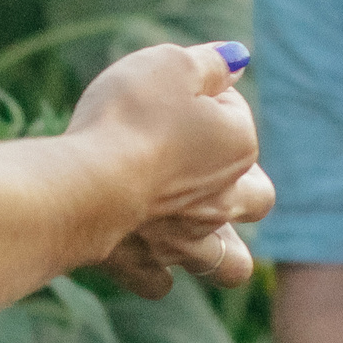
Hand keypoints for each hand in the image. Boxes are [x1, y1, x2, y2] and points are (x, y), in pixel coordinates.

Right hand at [70, 43, 272, 297]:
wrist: (84, 183)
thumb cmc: (129, 117)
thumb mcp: (171, 66)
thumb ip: (209, 63)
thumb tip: (237, 59)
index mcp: (240, 148)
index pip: (235, 113)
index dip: (204, 96)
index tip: (169, 91)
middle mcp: (224, 203)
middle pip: (258, 200)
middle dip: (244, 187)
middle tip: (202, 167)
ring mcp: (185, 242)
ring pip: (228, 265)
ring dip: (219, 251)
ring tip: (191, 229)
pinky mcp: (141, 267)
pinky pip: (158, 283)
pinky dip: (153, 271)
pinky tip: (138, 250)